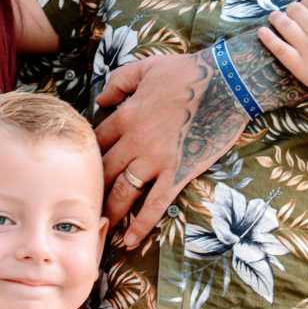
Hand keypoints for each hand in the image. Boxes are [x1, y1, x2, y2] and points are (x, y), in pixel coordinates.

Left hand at [95, 49, 246, 247]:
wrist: (227, 83)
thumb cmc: (188, 71)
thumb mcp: (146, 67)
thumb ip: (119, 81)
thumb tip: (100, 98)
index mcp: (126, 116)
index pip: (96, 142)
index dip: (87, 157)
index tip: (81, 170)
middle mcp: (136, 142)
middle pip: (103, 172)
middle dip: (90, 189)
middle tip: (80, 206)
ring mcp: (156, 160)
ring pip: (123, 192)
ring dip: (109, 212)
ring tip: (98, 228)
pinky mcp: (178, 173)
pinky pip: (156, 204)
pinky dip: (141, 224)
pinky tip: (129, 241)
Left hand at [257, 0, 307, 106]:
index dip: (307, 1)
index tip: (306, 6)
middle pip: (296, 10)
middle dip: (292, 9)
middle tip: (290, 12)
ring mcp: (306, 48)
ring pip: (285, 25)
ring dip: (277, 18)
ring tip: (273, 17)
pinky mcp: (297, 65)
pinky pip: (278, 48)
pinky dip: (268, 38)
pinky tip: (262, 31)